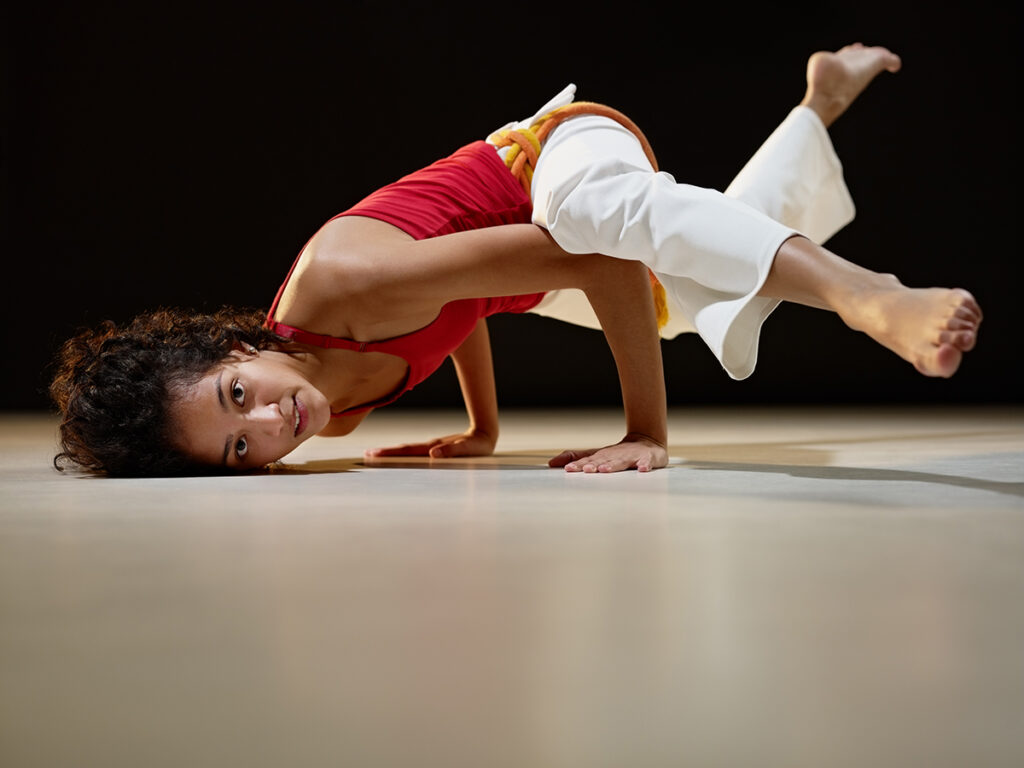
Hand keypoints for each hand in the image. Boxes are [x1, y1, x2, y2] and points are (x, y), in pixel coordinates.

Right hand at [365, 429, 496, 459]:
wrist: (485, 435)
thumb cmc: (478, 446)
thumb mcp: (469, 449)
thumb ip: (452, 451)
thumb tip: (433, 453)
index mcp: (434, 448)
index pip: (408, 451)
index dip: (391, 454)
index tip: (374, 455)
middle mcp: (430, 447)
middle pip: (404, 450)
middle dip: (385, 453)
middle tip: (366, 455)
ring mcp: (432, 447)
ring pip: (408, 450)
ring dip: (391, 453)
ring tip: (374, 455)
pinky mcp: (435, 450)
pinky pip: (415, 452)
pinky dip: (402, 454)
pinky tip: (396, 457)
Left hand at [548, 433, 667, 472]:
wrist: (646, 442)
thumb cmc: (618, 454)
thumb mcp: (596, 455)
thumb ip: (576, 458)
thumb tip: (551, 463)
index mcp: (602, 456)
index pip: (588, 461)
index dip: (578, 465)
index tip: (568, 469)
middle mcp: (614, 455)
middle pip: (603, 460)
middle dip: (594, 465)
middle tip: (585, 470)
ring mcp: (631, 456)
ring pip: (621, 461)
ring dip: (613, 465)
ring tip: (605, 470)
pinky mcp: (647, 458)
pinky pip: (646, 461)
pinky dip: (644, 465)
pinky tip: (641, 469)